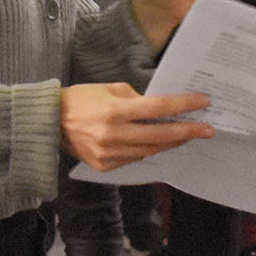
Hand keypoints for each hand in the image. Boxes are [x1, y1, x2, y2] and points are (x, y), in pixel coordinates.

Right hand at [60, 82, 214, 170]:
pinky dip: (147, 150)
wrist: (48, 123)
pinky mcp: (104, 167)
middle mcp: (113, 135)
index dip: (182, 106)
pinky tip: (155, 143)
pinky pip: (134, 159)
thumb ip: (135, 99)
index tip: (202, 102)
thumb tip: (158, 108)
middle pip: (160, 136)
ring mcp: (109, 154)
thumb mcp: (108, 89)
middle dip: (187, 132)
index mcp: (114, 111)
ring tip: (185, 136)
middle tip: (207, 129)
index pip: (158, 108)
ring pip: (150, 151)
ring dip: (170, 143)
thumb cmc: (79, 100)